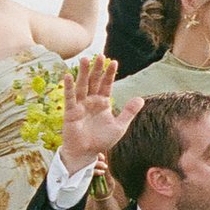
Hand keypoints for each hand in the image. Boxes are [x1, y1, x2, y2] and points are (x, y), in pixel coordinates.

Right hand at [58, 56, 138, 171]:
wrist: (86, 154)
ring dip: (83, 73)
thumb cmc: (101, 141)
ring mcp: (80, 105)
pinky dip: (69, 87)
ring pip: (82, 85)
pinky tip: (68, 76)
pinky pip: (70, 98)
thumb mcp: (119, 126)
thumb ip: (128, 112)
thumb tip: (141, 99)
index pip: (107, 84)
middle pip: (94, 81)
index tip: (114, 62)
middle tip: (100, 55)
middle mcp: (91, 101)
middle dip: (96, 69)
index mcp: (103, 103)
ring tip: (84, 59)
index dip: (110, 74)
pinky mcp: (71, 112)